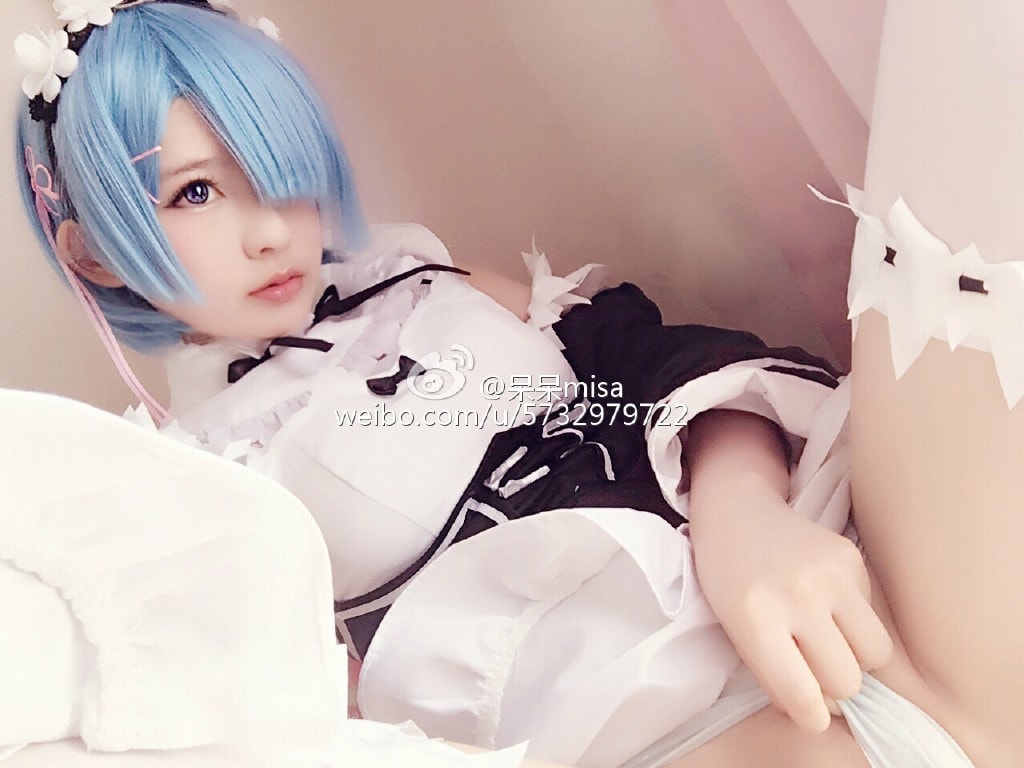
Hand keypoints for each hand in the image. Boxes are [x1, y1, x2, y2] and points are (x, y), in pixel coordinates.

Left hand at [690, 481, 892, 732]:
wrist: (737, 511)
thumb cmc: (729, 578)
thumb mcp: (734, 630)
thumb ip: (774, 674)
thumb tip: (821, 712)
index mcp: (755, 618)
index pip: (803, 695)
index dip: (811, 717)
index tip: (809, 712)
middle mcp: (797, 595)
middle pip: (847, 681)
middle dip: (832, 685)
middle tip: (811, 666)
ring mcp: (829, 574)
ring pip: (876, 653)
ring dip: (855, 657)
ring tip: (828, 639)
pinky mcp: (851, 557)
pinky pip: (873, 615)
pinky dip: (854, 620)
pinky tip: (826, 601)